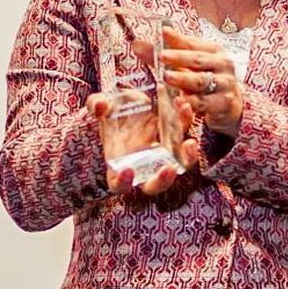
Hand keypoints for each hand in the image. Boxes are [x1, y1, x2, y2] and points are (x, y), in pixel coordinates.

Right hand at [86, 91, 200, 195]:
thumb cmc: (110, 113)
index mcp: (119, 166)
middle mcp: (143, 166)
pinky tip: (184, 108)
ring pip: (179, 164)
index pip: (119, 185)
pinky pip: (184, 135)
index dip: (123, 183)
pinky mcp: (175, 137)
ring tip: (190, 143)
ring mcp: (162, 155)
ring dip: (187, 157)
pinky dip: (186, 123)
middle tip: (169, 169)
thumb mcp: (100, 107)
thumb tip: (101, 106)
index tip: (127, 171)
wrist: (129, 103)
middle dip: (163, 180)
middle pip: (155, 185)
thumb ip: (97, 106)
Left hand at [139, 26, 244, 136]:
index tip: (163, 33)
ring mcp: (224, 85)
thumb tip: (136, 44)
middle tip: (162, 56)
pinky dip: (191, 102)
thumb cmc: (205, 79)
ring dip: (183, 79)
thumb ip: (165, 56)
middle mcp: (222, 65)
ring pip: (201, 81)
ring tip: (167, 77)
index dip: (178, 39)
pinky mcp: (224, 104)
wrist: (230, 104)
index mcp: (214, 51)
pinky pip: (205, 103)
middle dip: (179, 58)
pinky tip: (179, 101)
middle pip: (198, 60)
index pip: (193, 43)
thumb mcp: (189, 66)